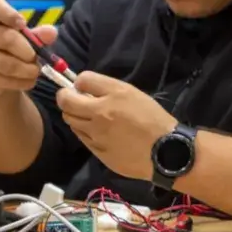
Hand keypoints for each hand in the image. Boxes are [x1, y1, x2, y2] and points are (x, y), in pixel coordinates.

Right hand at [0, 0, 57, 93]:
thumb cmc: (12, 47)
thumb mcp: (27, 38)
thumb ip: (39, 34)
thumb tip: (51, 32)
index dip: (8, 12)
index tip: (22, 23)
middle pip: (7, 38)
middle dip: (28, 51)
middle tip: (38, 58)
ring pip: (7, 63)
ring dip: (27, 70)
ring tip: (36, 71)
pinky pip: (4, 79)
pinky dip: (22, 82)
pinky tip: (28, 81)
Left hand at [55, 72, 177, 180]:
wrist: (165, 151)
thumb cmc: (153, 119)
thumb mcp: (134, 94)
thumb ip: (108, 89)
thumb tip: (83, 87)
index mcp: (113, 95)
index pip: (82, 80)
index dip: (79, 83)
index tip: (82, 88)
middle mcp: (99, 113)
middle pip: (66, 103)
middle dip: (67, 99)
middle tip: (76, 101)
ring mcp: (95, 134)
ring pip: (70, 121)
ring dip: (75, 116)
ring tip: (89, 118)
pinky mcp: (96, 151)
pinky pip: (81, 137)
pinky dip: (84, 131)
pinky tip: (98, 132)